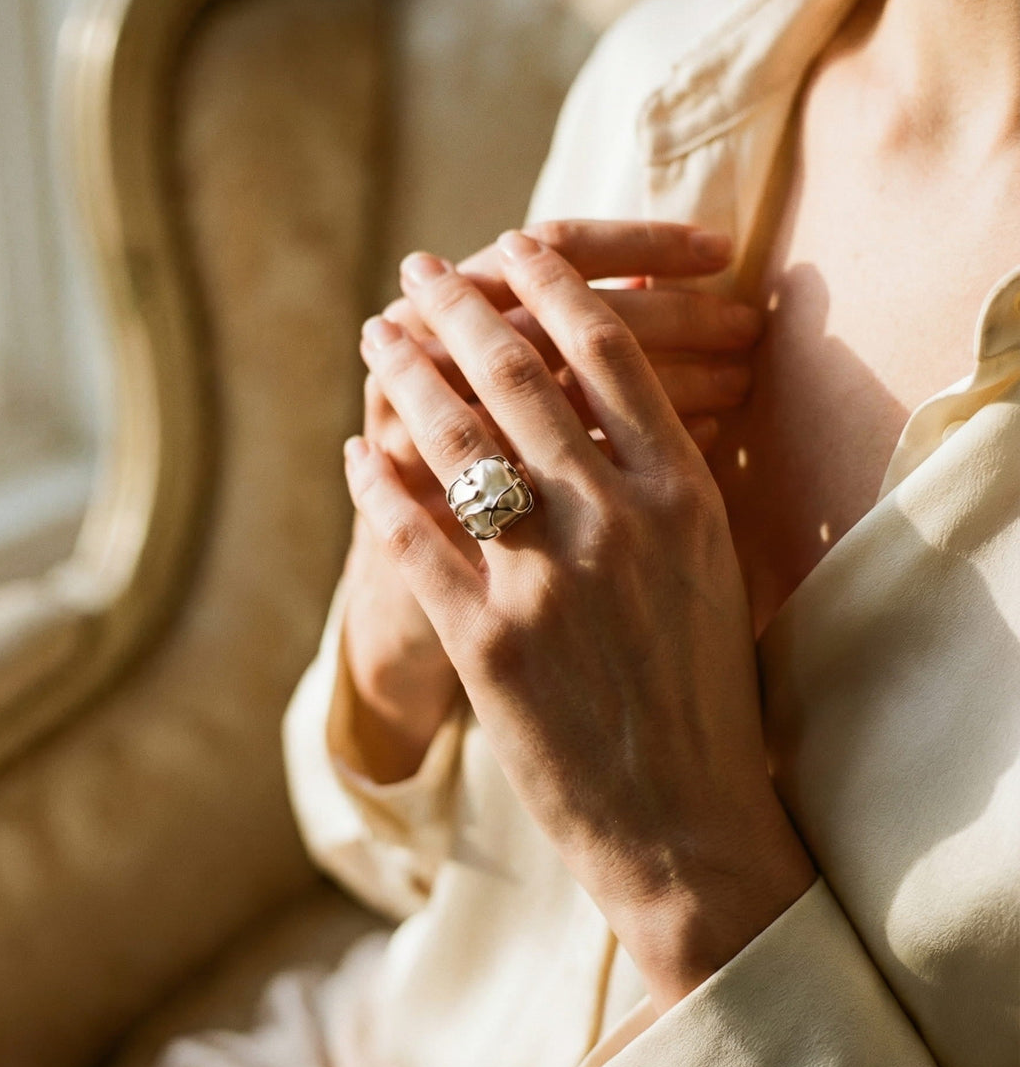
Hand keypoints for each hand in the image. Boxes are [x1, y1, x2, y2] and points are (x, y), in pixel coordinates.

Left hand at [344, 220, 762, 783]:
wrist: (687, 822)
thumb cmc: (707, 693)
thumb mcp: (712, 566)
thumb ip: (664, 477)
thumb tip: (607, 396)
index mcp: (684, 496)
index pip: (608, 352)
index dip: (552, 284)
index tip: (513, 244)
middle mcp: (618, 521)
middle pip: (521, 375)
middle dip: (458, 306)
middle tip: (419, 270)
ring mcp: (548, 580)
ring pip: (457, 440)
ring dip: (404, 371)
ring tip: (375, 332)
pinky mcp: (486, 641)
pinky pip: (411, 535)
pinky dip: (375, 481)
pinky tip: (354, 447)